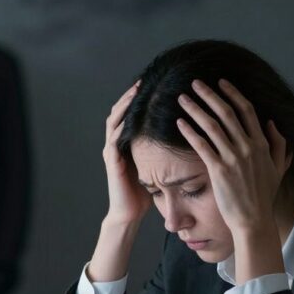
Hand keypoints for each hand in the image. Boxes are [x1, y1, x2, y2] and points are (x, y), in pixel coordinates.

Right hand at [103, 81, 150, 225]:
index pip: (131, 114)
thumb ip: (160, 151)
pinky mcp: (112, 162)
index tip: (153, 83)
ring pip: (114, 121)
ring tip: (135, 91)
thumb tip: (182, 137)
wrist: (129, 214)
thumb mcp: (154, 166)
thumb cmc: (143, 193)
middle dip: (130, 95)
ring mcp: (111, 151)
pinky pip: (114, 139)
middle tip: (143, 79)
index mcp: (127, 143)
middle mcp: (116, 143)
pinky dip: (121, 126)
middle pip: (120, 111)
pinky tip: (130, 117)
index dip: (139, 99)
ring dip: (124, 105)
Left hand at [175, 79, 290, 236]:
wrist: (254, 220)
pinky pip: (201, 145)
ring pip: (211, 125)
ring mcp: (233, 157)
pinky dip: (189, 131)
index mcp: (262, 144)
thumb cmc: (264, 197)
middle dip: (209, 94)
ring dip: (195, 108)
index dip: (232, 93)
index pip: (247, 110)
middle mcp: (248, 147)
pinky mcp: (219, 170)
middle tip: (195, 83)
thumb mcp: (278, 168)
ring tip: (182, 98)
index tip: (221, 82)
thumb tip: (272, 124)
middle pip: (226, 112)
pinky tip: (179, 123)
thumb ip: (279, 145)